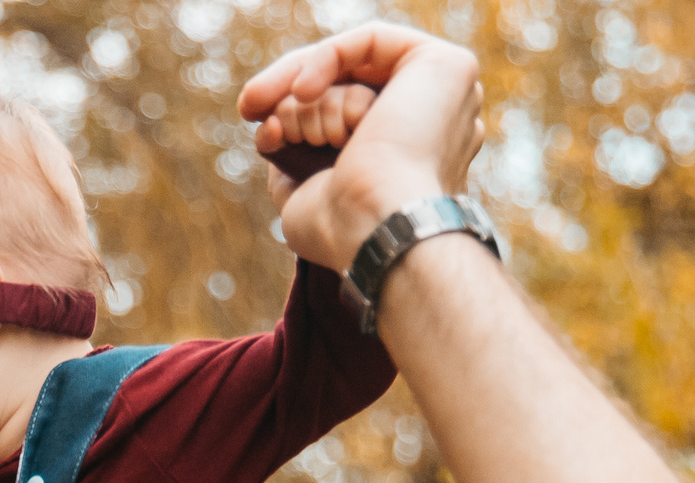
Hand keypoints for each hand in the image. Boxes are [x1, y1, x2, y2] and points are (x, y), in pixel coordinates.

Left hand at [241, 26, 484, 272]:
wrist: (377, 229)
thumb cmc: (343, 230)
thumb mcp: (304, 194)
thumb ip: (294, 161)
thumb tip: (274, 130)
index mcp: (409, 153)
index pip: (346, 109)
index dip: (296, 111)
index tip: (257, 124)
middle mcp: (433, 121)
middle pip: (348, 84)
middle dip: (289, 97)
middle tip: (249, 107)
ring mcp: (444, 93)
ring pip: (355, 69)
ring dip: (308, 101)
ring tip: (294, 132)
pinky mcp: (445, 65)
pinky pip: (371, 41)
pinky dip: (327, 60)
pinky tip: (301, 92)